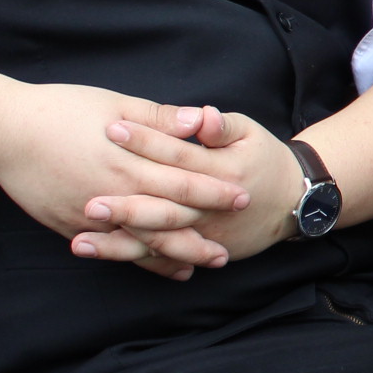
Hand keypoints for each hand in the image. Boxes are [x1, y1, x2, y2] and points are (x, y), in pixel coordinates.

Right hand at [0, 85, 256, 279]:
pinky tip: (160, 268)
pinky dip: (139, 260)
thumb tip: (201, 120)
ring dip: (173, 256)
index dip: (214, 191)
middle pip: (166, 221)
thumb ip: (159, 118)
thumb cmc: (58, 110)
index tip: (242, 197)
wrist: (0, 131)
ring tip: (201, 266)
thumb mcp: (113, 105)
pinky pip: (112, 249)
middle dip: (200, 236)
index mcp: (127, 162)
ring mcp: (89, 215)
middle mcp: (111, 194)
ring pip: (140, 243)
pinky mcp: (69, 225)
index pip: (182, 181)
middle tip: (229, 249)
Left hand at [89, 104, 301, 268]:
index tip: (111, 128)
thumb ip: (222, 126)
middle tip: (88, 201)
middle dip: (124, 205)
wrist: (293, 201)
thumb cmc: (264, 160)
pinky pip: (163, 256)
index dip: (146, 140)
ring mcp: (206, 233)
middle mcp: (211, 208)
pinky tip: (100, 253)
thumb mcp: (250, 134)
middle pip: (163, 206)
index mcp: (221, 171)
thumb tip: (201, 116)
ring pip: (158, 240)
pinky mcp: (201, 249)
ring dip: (118, 242)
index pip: (177, 155)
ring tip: (80, 238)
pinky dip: (131, 257)